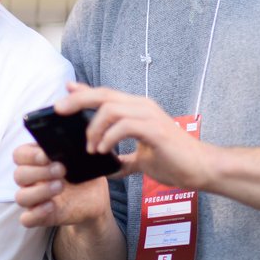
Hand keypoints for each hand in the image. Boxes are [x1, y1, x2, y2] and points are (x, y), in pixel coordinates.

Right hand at [13, 143, 111, 229]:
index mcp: (37, 161)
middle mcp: (31, 180)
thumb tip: (75, 139)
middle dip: (39, 172)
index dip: (29, 155)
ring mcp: (35, 199)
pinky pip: (27, 219)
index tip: (47, 155)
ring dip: (39, 191)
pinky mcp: (41, 216)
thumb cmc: (85, 174)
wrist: (95, 198)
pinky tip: (52, 206)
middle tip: (61, 170)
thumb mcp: (83, 159)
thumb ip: (75, 149)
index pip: (19, 155)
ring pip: (21, 197)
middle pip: (19, 175)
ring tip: (60, 186)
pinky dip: (36, 213)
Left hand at [56, 82, 215, 190]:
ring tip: (90, 147)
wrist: (201, 168)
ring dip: (94, 128)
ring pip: (111, 108)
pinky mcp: (155, 129)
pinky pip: (124, 126)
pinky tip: (103, 151)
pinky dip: (108, 137)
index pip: (106, 95)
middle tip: (58, 110)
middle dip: (78, 99)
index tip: (64, 91)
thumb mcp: (141, 160)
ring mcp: (149, 116)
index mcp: (139, 110)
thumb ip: (123, 161)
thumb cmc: (175, 162)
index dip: (84, 91)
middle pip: (103, 95)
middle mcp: (142, 106)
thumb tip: (107, 169)